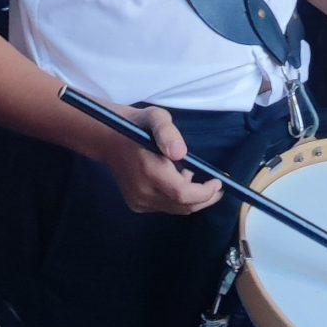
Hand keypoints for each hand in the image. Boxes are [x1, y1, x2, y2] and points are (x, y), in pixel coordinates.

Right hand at [99, 105, 223, 215]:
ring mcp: (138, 200)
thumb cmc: (136, 125)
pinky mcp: (136, 204)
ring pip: (176, 208)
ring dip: (191, 197)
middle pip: (183, 206)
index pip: (183, 194)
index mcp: (149, 171)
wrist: (108, 139)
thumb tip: (180, 154)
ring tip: (189, 174)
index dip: (204, 192)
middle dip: (205, 198)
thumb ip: (167, 133)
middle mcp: (143, 191)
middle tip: (216, 185)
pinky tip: (175, 180)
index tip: (218, 182)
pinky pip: (166, 207)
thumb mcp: (155, 117)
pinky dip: (177, 198)